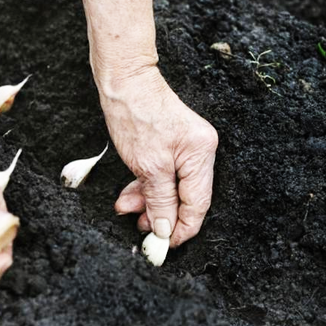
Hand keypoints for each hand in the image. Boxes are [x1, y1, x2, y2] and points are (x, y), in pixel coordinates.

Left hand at [101, 67, 217, 247]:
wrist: (123, 81)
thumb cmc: (135, 114)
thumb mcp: (148, 166)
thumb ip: (160, 201)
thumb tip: (166, 229)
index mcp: (201, 154)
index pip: (199, 204)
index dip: (183, 228)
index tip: (165, 245)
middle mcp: (199, 151)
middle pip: (185, 196)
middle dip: (161, 214)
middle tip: (141, 229)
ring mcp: (185, 147)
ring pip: (170, 187)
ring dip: (148, 201)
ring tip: (127, 209)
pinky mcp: (171, 144)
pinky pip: (162, 174)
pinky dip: (146, 186)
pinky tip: (130, 195)